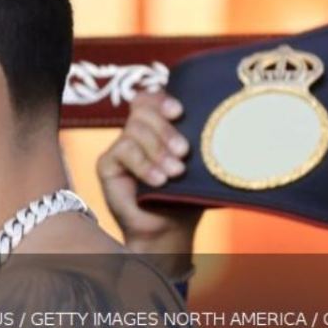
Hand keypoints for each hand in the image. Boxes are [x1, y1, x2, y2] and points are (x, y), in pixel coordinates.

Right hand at [97, 92, 203, 276]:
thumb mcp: (197, 163)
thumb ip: (197, 139)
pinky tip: (158, 181)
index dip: (161, 99)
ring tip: (175, 172)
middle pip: (142, 110)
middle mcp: (136, 133)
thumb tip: (221, 120)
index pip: (151, 99)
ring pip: (134, 129)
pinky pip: (123, 150)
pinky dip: (144, 165)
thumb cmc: (185, 195)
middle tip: (184, 151)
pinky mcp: (107, 164)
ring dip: (158, 150)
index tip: (180, 112)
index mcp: (157, 127)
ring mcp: (120, 147)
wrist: (168, 228)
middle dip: (166, 129)